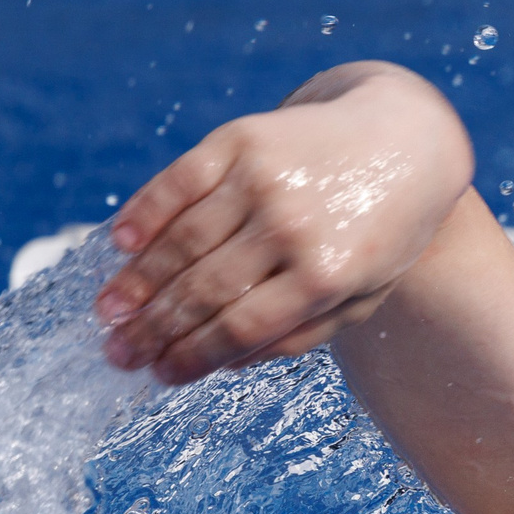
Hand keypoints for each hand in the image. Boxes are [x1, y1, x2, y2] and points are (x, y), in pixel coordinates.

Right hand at [93, 62, 473, 383]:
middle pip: (206, 288)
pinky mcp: (243, 139)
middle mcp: (293, 227)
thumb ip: (301, 333)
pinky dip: (146, 213)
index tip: (159, 374)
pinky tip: (119, 244)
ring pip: (184, 239)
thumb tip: (223, 363)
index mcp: (327, 275)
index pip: (242, 326)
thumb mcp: (362, 295)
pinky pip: (180, 181)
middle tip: (117, 353)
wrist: (405, 141)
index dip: (194, 354)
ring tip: (108, 312)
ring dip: (138, 280)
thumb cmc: (380, 233)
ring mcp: (265, 180)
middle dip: (155, 327)